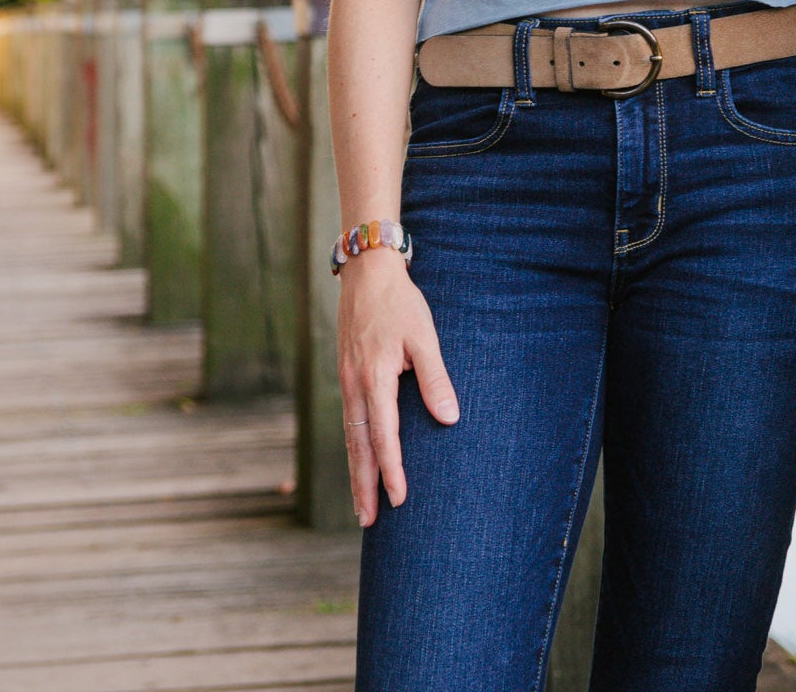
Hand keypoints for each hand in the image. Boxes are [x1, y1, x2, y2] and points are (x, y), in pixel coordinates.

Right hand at [337, 245, 457, 525]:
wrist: (367, 274)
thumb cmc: (400, 303)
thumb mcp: (424, 336)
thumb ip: (434, 378)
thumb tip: (449, 419)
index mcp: (375, 378)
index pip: (384, 435)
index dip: (392, 469)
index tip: (399, 499)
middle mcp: (355, 386)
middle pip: (359, 446)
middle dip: (364, 485)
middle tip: (368, 522)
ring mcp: (346, 382)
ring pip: (350, 437)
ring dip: (356, 472)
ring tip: (361, 506)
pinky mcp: (346, 377)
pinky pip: (349, 422)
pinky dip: (353, 449)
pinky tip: (359, 461)